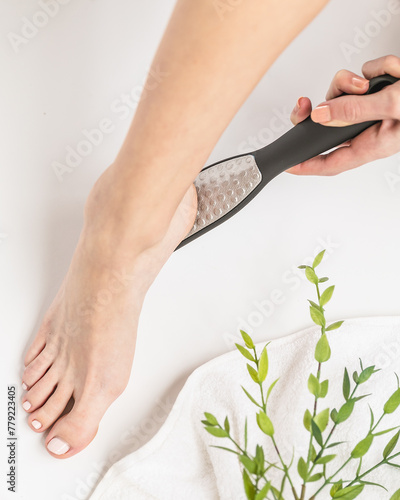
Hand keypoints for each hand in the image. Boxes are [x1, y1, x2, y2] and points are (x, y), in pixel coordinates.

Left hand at [287, 55, 399, 175]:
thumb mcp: (393, 107)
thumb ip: (355, 112)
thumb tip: (320, 116)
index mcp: (372, 144)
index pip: (331, 161)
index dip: (307, 166)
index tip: (288, 165)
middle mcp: (370, 128)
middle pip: (328, 123)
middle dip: (319, 110)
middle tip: (304, 104)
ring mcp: (374, 107)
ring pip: (343, 94)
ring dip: (354, 82)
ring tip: (379, 81)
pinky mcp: (380, 89)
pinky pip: (365, 73)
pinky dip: (379, 68)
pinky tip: (395, 72)